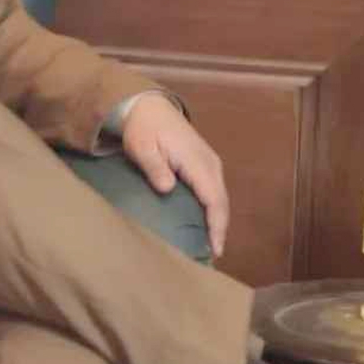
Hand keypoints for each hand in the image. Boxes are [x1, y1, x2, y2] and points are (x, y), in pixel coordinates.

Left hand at [121, 94, 229, 258]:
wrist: (148, 107)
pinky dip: (212, 210)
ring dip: (216, 221)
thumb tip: (168, 188)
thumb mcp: (142, 146)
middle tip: (210, 256)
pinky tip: (203, 225)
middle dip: (219, 230)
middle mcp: (210, 164)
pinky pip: (213, 192)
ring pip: (219, 198)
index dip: (216, 226)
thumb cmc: (143, 128)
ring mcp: (209, 164)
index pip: (213, 199)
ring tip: (208, 246)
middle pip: (221, 203)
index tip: (215, 249)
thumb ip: (155, 167)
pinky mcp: (204, 165)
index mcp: (197, 161)